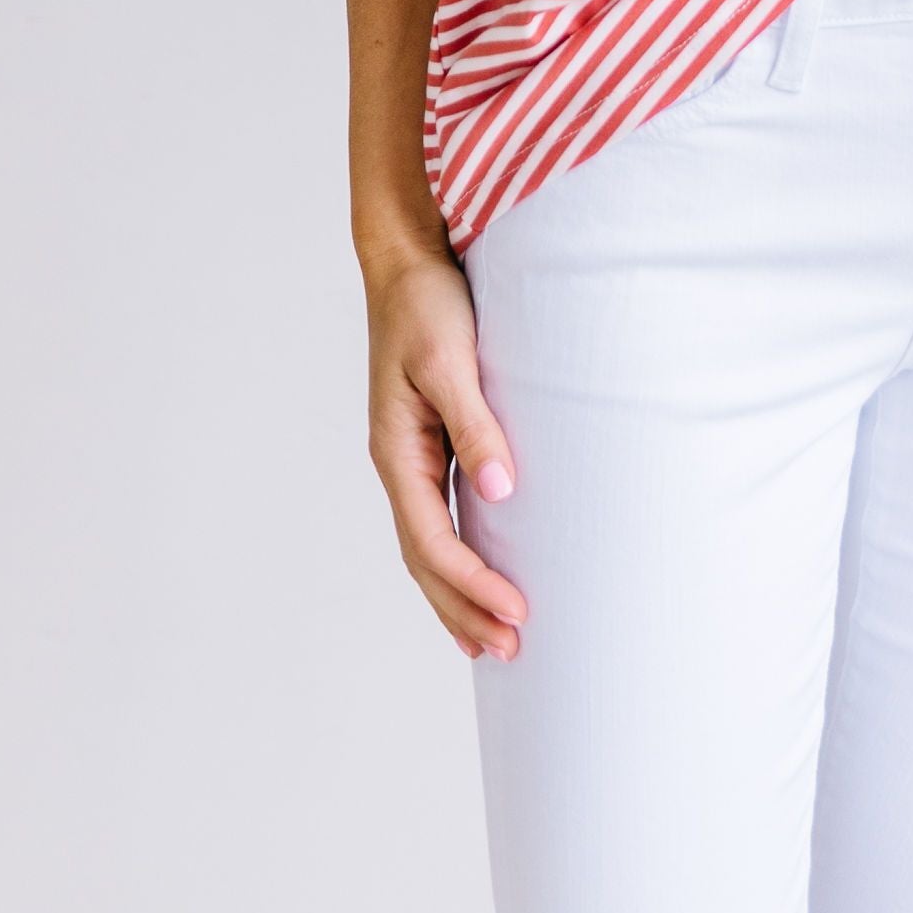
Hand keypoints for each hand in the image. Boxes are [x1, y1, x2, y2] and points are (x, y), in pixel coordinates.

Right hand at [366, 243, 528, 662]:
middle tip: (510, 651)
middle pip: (426, 558)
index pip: (433, 540)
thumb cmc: (427, 306)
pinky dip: (460, 558)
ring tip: (494, 640)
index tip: (516, 612)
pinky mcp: (432, 442)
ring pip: (430, 545)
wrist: (408, 261)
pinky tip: (485, 574)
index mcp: (396, 451)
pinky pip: (443, 517)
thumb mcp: (450, 361)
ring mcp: (412, 456)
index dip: (472, 583)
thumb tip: (501, 490)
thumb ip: (474, 424)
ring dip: (459, 594)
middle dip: (463, 608)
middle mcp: (399, 462)